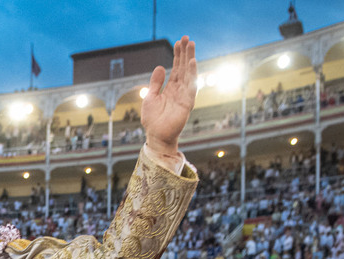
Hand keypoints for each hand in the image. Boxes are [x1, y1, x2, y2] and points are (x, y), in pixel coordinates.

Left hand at [142, 36, 196, 155]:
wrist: (156, 135)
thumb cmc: (153, 119)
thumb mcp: (150, 97)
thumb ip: (156, 83)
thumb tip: (160, 67)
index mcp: (171, 88)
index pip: (176, 67)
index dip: (177, 55)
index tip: (178, 42)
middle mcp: (179, 90)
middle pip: (184, 67)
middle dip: (185, 52)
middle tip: (187, 37)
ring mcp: (184, 95)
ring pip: (189, 73)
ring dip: (190, 58)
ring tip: (191, 44)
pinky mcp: (187, 103)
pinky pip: (191, 86)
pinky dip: (192, 74)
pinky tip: (192, 62)